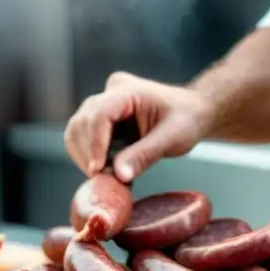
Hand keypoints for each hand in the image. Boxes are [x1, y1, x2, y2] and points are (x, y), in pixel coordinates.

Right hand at [64, 72, 214, 181]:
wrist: (193, 112)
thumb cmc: (187, 120)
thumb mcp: (173, 138)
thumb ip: (145, 155)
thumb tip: (119, 176)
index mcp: (129, 91)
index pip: (100, 114)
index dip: (95, 144)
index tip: (97, 171)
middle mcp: (111, 92)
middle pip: (82, 122)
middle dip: (88, 154)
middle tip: (105, 179)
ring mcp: (104, 103)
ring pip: (77, 129)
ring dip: (85, 156)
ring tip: (107, 175)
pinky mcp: (102, 117)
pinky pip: (84, 137)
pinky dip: (89, 155)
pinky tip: (107, 168)